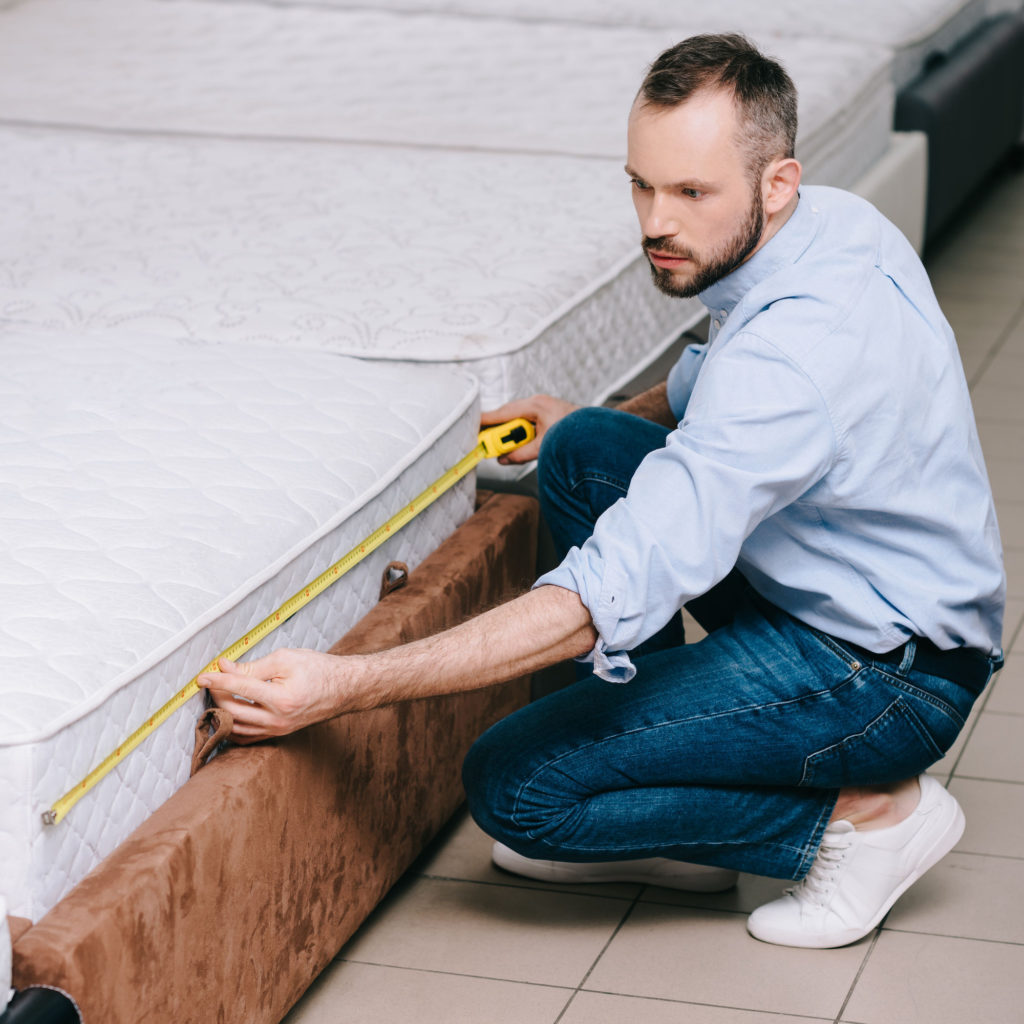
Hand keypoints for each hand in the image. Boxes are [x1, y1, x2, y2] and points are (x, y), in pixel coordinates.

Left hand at [197, 649, 353, 742]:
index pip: (239, 688)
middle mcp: (278, 719)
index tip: (201, 676)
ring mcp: (278, 730)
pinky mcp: (278, 734)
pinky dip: (232, 727)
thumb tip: (225, 667)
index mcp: (281, 698)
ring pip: (236, 728)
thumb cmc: (318, 669)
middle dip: (217, 694)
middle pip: (232, 710)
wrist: (345, 688)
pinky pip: (246, 737)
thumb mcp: (286, 659)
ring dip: (221, 712)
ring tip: (217, 694)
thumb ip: (253, 666)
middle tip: (212, 679)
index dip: (217, 680)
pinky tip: (227, 714)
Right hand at [481, 394, 579, 464]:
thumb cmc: (577, 435)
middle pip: (509, 413)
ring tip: (502, 444)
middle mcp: (539, 402)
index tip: (473, 424)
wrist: (599, 433)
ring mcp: (544, 406)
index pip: (504, 412)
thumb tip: (503, 459)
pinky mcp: (549, 412)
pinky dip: (521, 430)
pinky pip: (528, 420)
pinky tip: (519, 440)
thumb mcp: (545, 447)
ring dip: (510, 430)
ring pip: (518, 416)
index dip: (487, 420)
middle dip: (497, 427)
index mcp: (536, 405)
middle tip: (484, 438)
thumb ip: (522, 454)